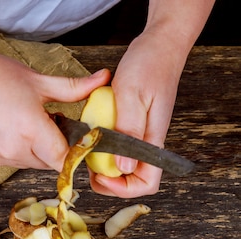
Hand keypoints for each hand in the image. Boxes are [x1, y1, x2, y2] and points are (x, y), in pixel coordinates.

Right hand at [0, 46, 110, 170]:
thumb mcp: (37, 80)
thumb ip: (73, 88)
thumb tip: (102, 80)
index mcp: (31, 130)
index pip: (64, 158)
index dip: (75, 150)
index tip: (79, 139)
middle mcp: (14, 150)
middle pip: (49, 163)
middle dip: (56, 147)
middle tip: (51, 121)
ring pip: (31, 163)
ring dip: (37, 150)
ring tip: (28, 121)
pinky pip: (13, 161)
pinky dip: (19, 149)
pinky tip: (11, 126)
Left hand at [89, 29, 193, 196]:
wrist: (159, 45)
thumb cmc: (148, 65)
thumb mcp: (131, 95)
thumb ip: (128, 131)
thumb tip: (123, 168)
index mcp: (153, 139)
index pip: (147, 183)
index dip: (122, 188)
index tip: (99, 175)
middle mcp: (148, 142)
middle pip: (133, 180)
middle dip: (109, 182)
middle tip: (86, 165)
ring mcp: (141, 135)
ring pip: (124, 166)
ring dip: (103, 166)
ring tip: (85, 151)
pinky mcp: (133, 126)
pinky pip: (119, 148)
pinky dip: (103, 149)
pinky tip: (90, 136)